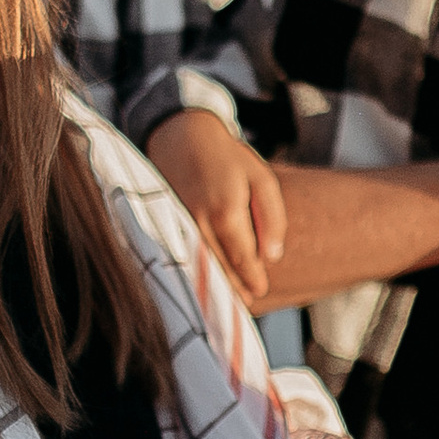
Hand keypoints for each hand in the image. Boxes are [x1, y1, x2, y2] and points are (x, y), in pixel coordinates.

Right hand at [147, 109, 285, 304]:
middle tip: (248, 302)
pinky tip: (206, 278)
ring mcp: (178, 224)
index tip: (261, 291)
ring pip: (199, 265)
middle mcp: (199, 222)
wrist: (181, 137)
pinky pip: (184, 254)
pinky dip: (196, 269)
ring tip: (229, 299)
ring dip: (214, 284)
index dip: (252, 279)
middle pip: (219, 268)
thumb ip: (272, 218)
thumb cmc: (228, 158)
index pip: (242, 259)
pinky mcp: (166, 223)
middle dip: (233, 288)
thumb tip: (272, 257)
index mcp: (227, 212)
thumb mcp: (261, 179)